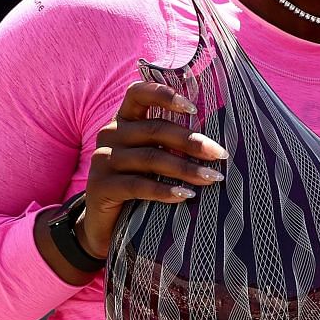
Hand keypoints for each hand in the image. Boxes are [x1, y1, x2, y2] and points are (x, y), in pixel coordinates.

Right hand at [77, 81, 226, 258]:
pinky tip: (185, 196)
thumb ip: (170, 144)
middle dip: (191, 142)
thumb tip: (217, 145)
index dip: (165, 95)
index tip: (194, 109)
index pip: (138, 93)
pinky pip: (138, 185)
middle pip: (155, 129)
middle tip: (220, 154)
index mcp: (123, 119)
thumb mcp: (151, 159)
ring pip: (151, 157)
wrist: (104, 226)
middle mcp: (110, 133)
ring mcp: (103, 159)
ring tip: (212, 178)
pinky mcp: (100, 186)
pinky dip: (164, 190)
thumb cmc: (138, 187)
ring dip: (186, 168)